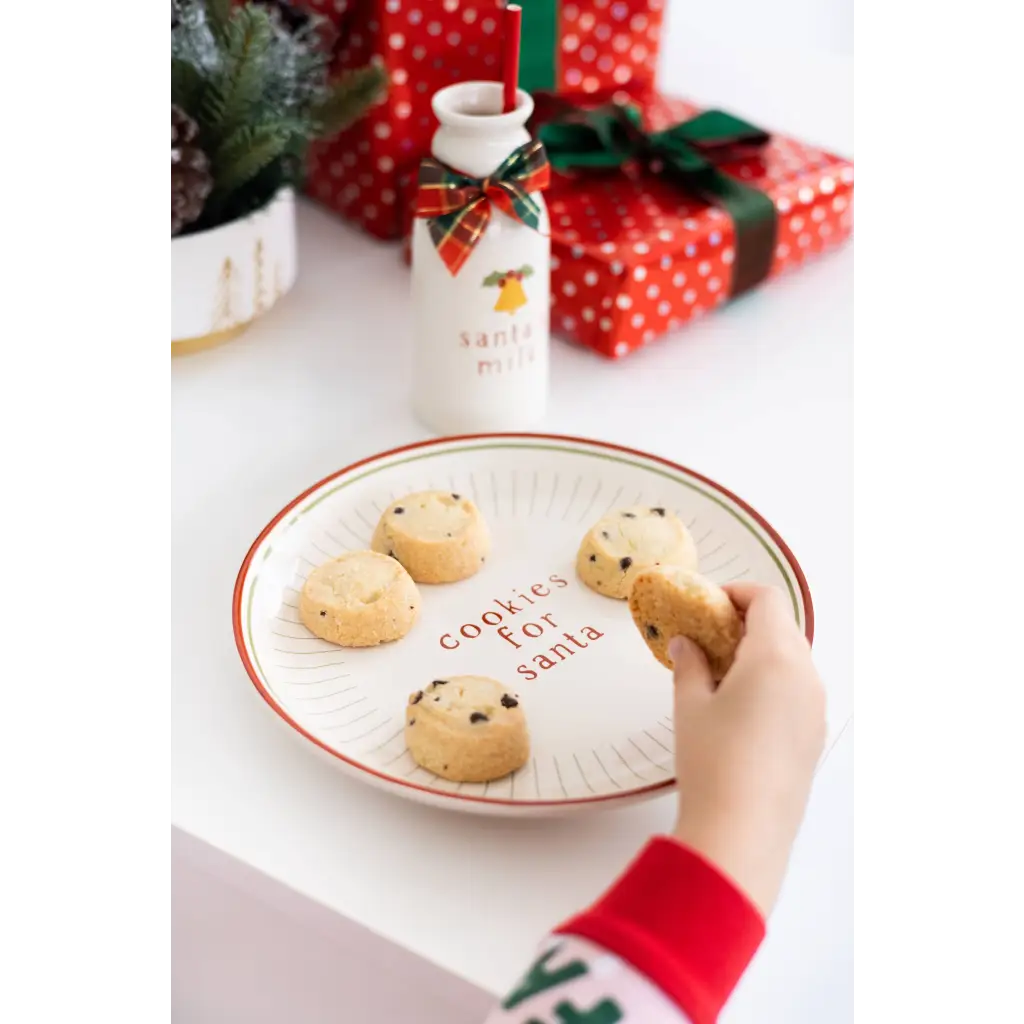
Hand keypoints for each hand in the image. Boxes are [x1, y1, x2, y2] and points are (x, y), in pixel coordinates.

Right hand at [669, 583, 825, 916]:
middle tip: (707, 636)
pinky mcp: (815, 736)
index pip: (767, 600)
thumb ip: (689, 665)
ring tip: (719, 673)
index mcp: (776, 658)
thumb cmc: (713, 763)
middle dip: (746, 623)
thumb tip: (686, 645)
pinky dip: (774, 681)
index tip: (708, 603)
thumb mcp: (690, 706)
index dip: (737, 593)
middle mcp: (806, 677)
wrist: (742, 832)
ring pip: (794, 660)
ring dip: (761, 652)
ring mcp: (816, 708)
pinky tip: (740, 706)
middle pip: (784, 627)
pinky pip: (799, 691)